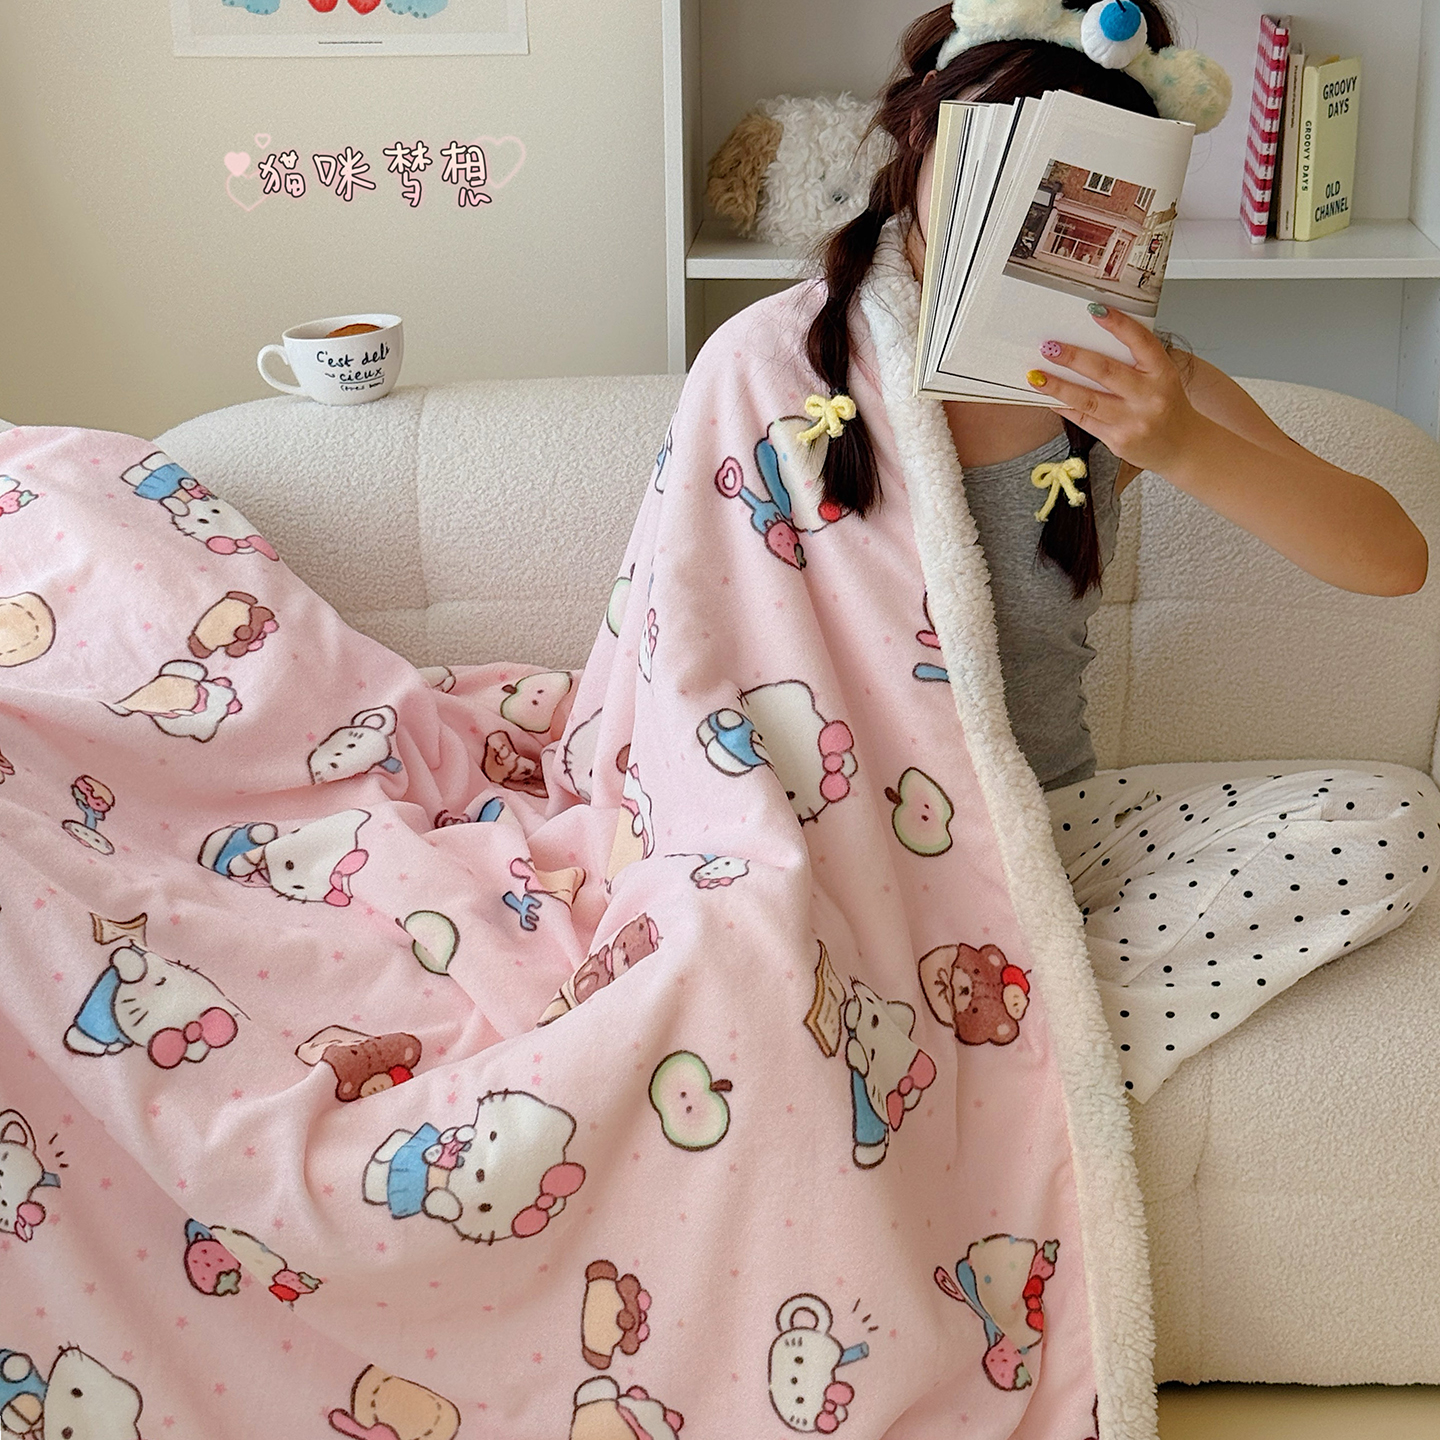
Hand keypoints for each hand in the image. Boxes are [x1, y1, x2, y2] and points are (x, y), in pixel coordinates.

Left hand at [1026, 305, 1206, 474]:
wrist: (1181, 446)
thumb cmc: (1167, 406)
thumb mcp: (1162, 377)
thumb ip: (1135, 362)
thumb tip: (1089, 342)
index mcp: (1162, 373)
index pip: (1141, 342)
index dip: (1118, 324)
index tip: (1095, 309)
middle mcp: (1149, 396)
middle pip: (1105, 371)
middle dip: (1073, 358)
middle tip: (1049, 347)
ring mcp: (1132, 420)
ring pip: (1088, 400)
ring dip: (1058, 387)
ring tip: (1036, 376)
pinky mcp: (1117, 440)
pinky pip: (1084, 421)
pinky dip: (1064, 407)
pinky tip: (1049, 398)